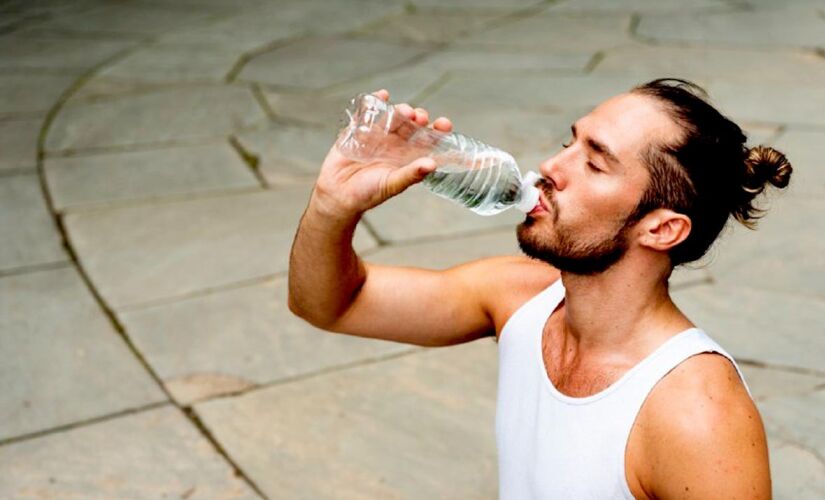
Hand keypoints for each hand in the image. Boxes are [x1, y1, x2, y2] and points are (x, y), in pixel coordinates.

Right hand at [312, 89, 452, 218]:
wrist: (338, 195)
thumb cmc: (368, 194)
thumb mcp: (392, 184)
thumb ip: (411, 174)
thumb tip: (432, 165)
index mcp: (407, 156)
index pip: (428, 140)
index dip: (438, 131)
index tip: (444, 124)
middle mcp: (395, 144)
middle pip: (411, 124)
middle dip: (418, 118)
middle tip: (419, 118)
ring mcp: (377, 136)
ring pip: (392, 116)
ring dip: (400, 110)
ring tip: (404, 111)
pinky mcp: (358, 130)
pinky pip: (366, 112)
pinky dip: (373, 101)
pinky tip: (382, 95)